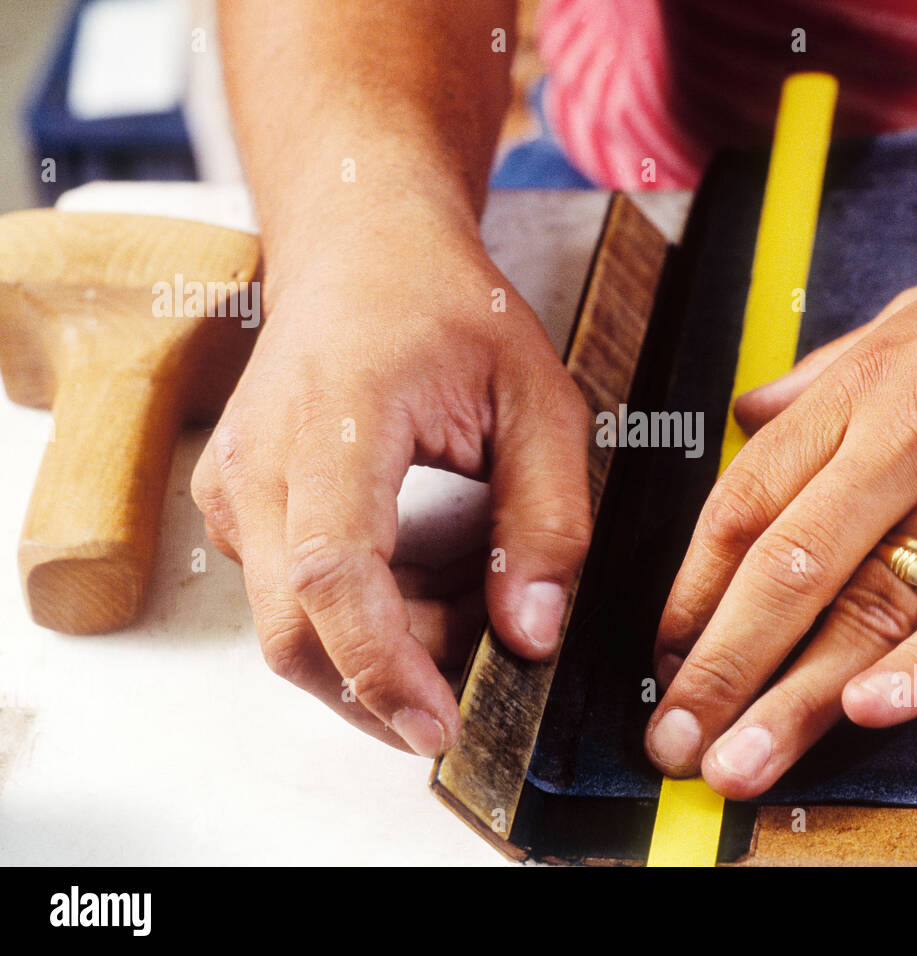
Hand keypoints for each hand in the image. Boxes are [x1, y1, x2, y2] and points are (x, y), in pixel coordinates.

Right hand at [192, 228, 590, 756]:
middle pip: (295, 632)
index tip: (441, 729)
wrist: (363, 251)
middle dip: (392, 680)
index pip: (336, 574)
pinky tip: (430, 564)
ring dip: (389, 642)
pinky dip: (369, 613)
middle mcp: (259, 462)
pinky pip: (295, 598)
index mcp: (335, 420)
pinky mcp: (238, 508)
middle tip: (485, 653)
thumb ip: (546, 518)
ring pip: (296, 627)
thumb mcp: (539, 399)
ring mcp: (234, 488)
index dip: (384, 668)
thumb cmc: (450, 310)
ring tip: (471, 580)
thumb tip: (532, 633)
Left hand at [645, 186, 916, 797]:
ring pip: (875, 602)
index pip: (748, 498)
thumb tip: (744, 413)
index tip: (660, 650)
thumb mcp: (914, 316)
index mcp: (864, 387)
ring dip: (797, 695)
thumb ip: (822, 376)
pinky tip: (872, 711)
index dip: (694, 584)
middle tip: (670, 740)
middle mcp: (911, 438)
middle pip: (792, 566)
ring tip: (738, 764)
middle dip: (722, 662)